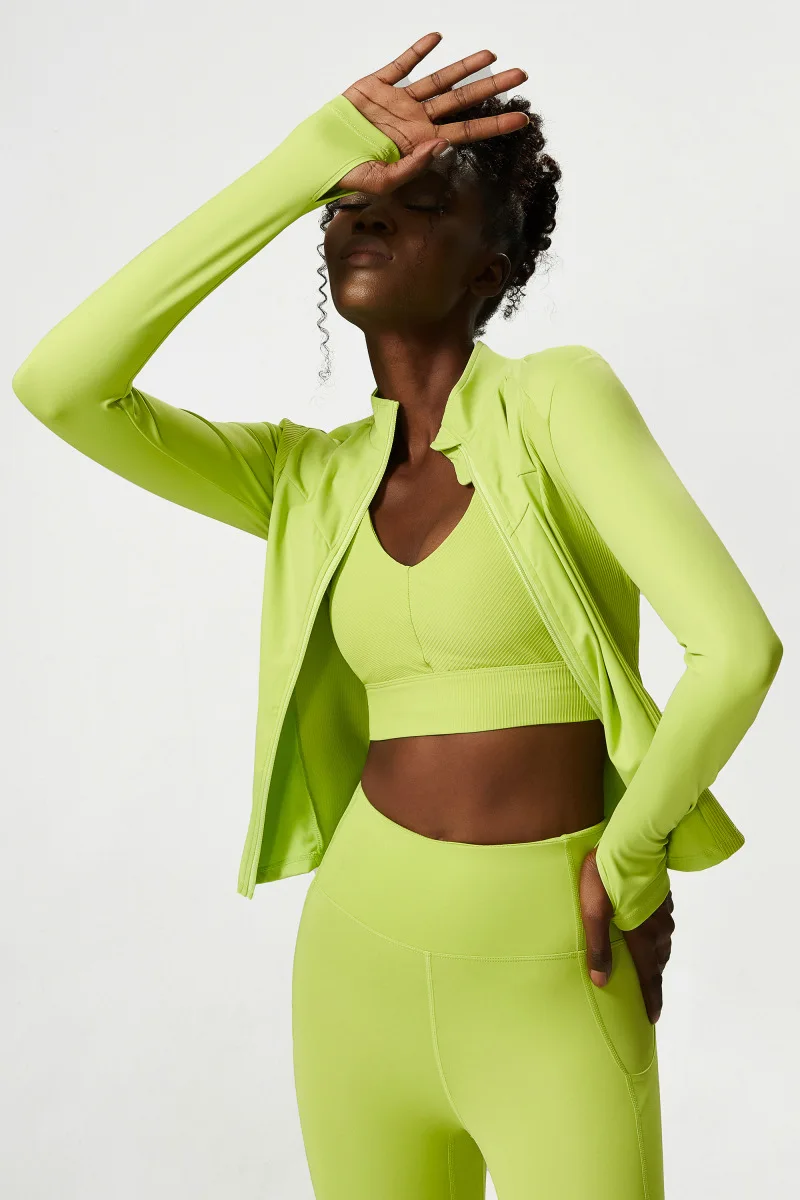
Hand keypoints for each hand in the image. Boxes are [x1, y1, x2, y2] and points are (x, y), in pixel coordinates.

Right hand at [337, 31, 528, 195]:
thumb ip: (414, 166)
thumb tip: (443, 144)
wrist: (318, 159)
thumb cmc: (349, 176)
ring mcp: (398, 101)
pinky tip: (437, 39)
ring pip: (439, 79)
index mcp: (421, 143)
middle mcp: (416, 120)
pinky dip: (418, 51)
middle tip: (521, 76)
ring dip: (465, 67)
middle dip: (492, 88)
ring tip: (491, 55)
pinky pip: (401, 65)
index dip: (495, 124)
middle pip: (462, 101)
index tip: (522, 120)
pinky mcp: (377, 85)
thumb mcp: (384, 182)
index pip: (467, 132)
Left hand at [579, 846, 674, 1023]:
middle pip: (658, 960)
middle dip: (653, 978)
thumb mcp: (593, 913)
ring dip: (655, 955)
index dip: (651, 999)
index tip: (652, 1018)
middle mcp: (658, 927)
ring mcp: (663, 911)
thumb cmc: (604, 876)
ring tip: (646, 964)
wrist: (629, 841)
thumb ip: (598, 948)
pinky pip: (662, 921)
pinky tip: (648, 928)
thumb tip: (601, 981)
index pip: (649, 975)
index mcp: (642, 936)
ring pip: (662, 941)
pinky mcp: (662, 895)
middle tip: (647, 993)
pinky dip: (656, 932)